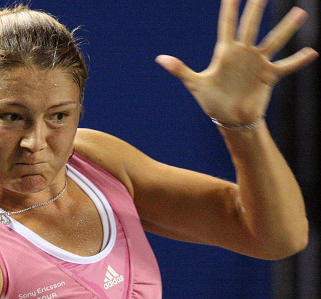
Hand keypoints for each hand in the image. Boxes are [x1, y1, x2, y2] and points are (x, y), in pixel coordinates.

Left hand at [156, 0, 317, 125]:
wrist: (230, 120)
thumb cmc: (212, 102)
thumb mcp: (195, 85)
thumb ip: (180, 69)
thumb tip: (159, 59)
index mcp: (225, 52)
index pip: (227, 22)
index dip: (230, 4)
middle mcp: (244, 53)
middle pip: (251, 24)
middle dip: (257, 7)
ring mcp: (258, 63)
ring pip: (274, 40)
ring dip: (286, 28)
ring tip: (300, 11)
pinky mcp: (268, 76)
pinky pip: (286, 66)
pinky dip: (298, 60)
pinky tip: (312, 52)